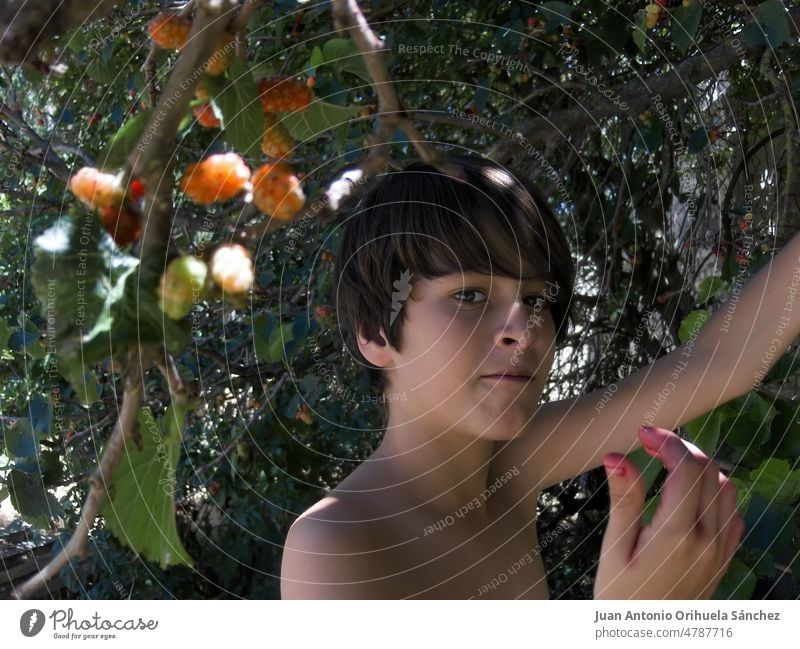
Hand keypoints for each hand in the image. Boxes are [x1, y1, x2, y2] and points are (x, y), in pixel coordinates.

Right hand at [593, 425, 745, 598]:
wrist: (643, 640)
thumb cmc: (620, 598)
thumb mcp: (613, 549)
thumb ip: (624, 501)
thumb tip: (616, 456)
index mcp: (677, 535)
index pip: (686, 468)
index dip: (667, 441)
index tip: (643, 433)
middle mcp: (707, 541)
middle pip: (708, 472)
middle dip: (680, 448)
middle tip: (650, 443)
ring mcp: (721, 551)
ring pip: (727, 489)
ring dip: (700, 468)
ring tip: (668, 464)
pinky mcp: (724, 561)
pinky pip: (733, 514)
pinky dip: (715, 492)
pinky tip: (689, 494)